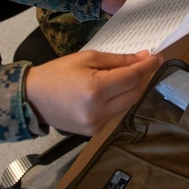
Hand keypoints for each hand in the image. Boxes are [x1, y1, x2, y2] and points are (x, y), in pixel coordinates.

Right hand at [24, 50, 162, 135]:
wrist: (31, 98)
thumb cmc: (57, 73)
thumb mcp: (87, 58)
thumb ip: (117, 61)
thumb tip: (142, 58)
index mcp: (96, 90)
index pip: (132, 78)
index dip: (147, 66)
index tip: (156, 56)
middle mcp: (99, 111)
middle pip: (134, 93)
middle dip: (144, 77)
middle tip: (147, 63)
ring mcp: (96, 125)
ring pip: (127, 105)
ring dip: (133, 89)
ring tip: (132, 74)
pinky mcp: (93, 132)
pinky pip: (115, 113)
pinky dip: (120, 100)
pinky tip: (116, 90)